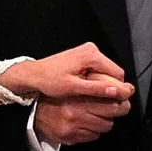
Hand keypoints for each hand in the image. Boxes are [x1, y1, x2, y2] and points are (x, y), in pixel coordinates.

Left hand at [0, 43, 134, 102]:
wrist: (33, 74)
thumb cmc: (48, 79)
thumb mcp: (73, 87)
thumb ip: (96, 89)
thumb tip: (116, 91)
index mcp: (91, 55)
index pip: (118, 74)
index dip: (117, 89)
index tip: (113, 101)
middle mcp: (91, 50)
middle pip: (113, 72)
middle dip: (108, 86)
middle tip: (96, 98)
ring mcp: (87, 52)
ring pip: (106, 72)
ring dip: (101, 84)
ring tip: (87, 92)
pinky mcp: (83, 57)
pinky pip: (98, 70)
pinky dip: (95, 80)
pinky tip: (84, 87)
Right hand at [33, 84, 131, 145]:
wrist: (33, 112)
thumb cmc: (53, 98)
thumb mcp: (71, 86)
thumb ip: (90, 85)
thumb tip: (115, 85)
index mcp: (76, 96)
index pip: (110, 98)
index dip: (122, 96)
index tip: (125, 94)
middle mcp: (75, 112)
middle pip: (111, 112)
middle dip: (120, 108)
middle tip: (120, 105)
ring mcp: (73, 126)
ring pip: (106, 126)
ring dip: (106, 120)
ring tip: (99, 115)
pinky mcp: (70, 137)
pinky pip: (94, 136)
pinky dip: (94, 130)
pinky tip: (88, 124)